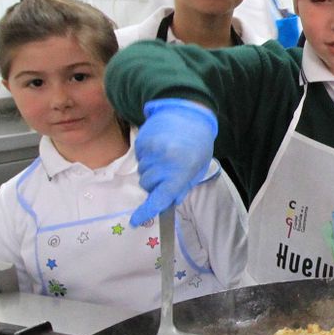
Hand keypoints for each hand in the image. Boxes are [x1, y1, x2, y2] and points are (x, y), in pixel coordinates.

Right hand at [129, 98, 217, 226]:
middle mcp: (164, 162)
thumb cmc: (198, 145)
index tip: (135, 221)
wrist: (189, 114)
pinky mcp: (142, 141)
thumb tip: (167, 202)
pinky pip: (139, 158)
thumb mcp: (197, 169)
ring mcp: (151, 151)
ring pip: (142, 172)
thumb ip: (182, 187)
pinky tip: (158, 149)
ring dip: (151, 170)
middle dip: (154, 184)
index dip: (146, 211)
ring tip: (164, 158)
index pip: (160, 198)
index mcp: (181, 172)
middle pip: (147, 185)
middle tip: (167, 173)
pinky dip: (147, 158)